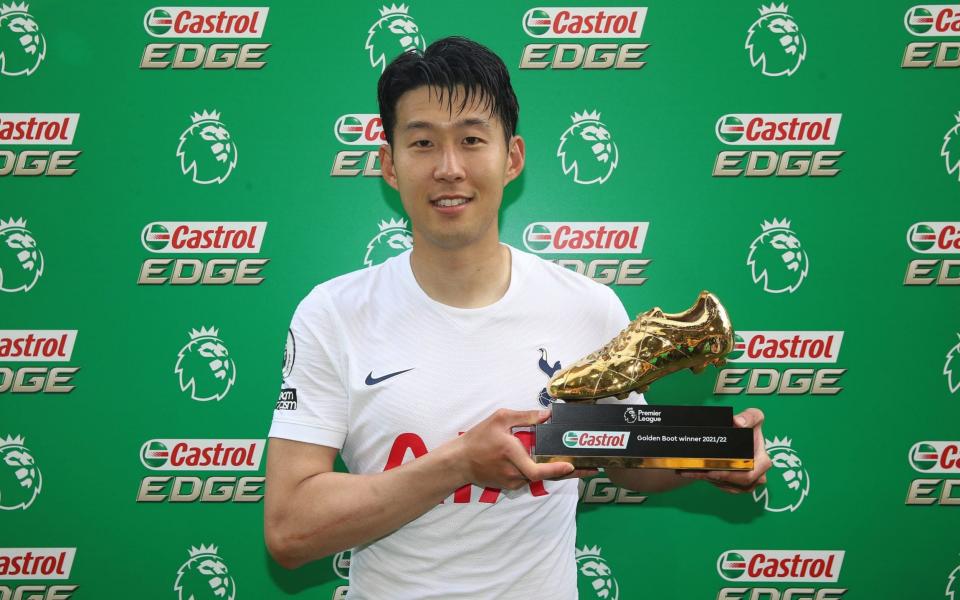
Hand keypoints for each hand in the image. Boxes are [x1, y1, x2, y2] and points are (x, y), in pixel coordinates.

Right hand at [453, 408, 588, 489]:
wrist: (459, 461)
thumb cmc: (478, 438)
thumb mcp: (500, 419)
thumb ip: (525, 416)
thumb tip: (547, 414)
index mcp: (512, 455)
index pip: (537, 469)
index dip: (555, 470)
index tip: (570, 466)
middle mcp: (514, 473)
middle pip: (545, 475)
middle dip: (569, 473)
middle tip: (590, 469)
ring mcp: (511, 482)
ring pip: (536, 477)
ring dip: (553, 471)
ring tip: (575, 464)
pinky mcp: (508, 486)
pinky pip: (528, 478)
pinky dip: (539, 471)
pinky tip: (549, 464)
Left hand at [679, 408, 771, 493]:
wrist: (740, 432)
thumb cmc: (750, 425)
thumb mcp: (754, 416)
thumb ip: (750, 416)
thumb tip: (738, 423)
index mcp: (763, 461)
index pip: (749, 474)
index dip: (731, 475)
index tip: (713, 471)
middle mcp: (757, 475)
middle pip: (736, 483)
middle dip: (716, 478)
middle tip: (698, 471)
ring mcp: (747, 481)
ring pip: (727, 486)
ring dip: (708, 480)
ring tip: (691, 471)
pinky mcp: (736, 484)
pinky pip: (722, 486)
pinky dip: (707, 479)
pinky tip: (694, 472)